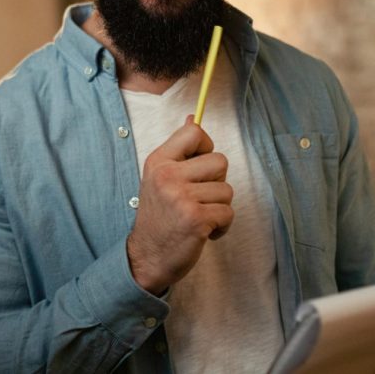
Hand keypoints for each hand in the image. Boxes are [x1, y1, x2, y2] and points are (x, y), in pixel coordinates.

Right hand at [127, 115, 233, 294]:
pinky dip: (221, 225)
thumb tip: (194, 117)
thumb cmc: (159, 217)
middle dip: (216, 183)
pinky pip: (228, 212)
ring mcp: (181, 197)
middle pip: (219, 161)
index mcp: (158, 161)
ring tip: (199, 216)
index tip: (197, 167)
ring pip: (227, 190)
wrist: (147, 257)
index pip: (194, 132)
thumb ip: (178, 150)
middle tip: (198, 198)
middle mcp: (167, 175)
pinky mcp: (196, 219)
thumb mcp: (159, 177)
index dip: (205, 148)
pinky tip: (204, 231)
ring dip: (219, 207)